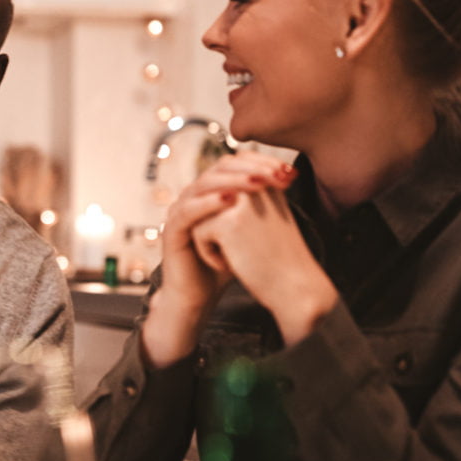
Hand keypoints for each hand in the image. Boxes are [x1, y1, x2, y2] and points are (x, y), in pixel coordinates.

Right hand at [141, 152, 297, 365]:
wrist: (199, 297)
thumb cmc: (225, 264)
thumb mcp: (246, 229)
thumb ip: (257, 204)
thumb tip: (287, 177)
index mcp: (209, 193)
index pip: (234, 164)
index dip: (260, 162)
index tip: (289, 171)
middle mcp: (192, 197)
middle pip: (219, 168)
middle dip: (250, 168)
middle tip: (276, 173)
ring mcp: (179, 211)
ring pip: (204, 184)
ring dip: (233, 181)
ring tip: (258, 183)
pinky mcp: (171, 230)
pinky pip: (189, 210)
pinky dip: (210, 202)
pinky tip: (231, 200)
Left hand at [188, 181, 336, 345]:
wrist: (294, 285)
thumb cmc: (278, 255)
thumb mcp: (264, 215)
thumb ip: (241, 197)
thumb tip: (205, 187)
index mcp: (266, 178)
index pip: (224, 181)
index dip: (223, 209)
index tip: (243, 233)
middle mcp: (254, 182)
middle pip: (208, 197)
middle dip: (214, 224)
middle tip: (239, 247)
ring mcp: (240, 200)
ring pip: (199, 214)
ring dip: (209, 237)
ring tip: (235, 254)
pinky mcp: (227, 222)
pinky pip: (198, 232)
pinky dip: (208, 252)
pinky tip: (230, 264)